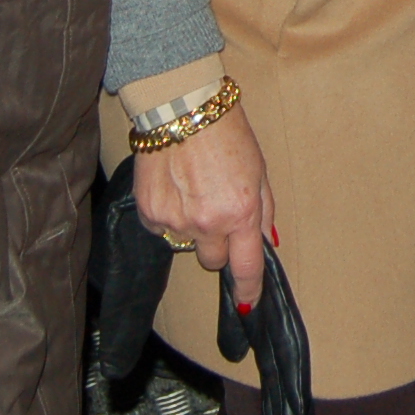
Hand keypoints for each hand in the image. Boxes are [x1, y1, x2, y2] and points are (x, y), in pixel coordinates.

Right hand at [134, 105, 275, 305]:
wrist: (182, 108)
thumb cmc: (227, 134)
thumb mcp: (259, 171)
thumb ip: (263, 212)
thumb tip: (265, 244)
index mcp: (241, 214)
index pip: (245, 268)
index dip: (247, 291)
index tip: (246, 305)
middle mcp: (207, 224)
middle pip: (212, 260)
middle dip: (217, 243)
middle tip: (216, 209)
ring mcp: (176, 220)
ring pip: (186, 242)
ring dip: (191, 225)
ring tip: (193, 188)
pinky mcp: (150, 213)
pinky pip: (163, 229)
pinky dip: (169, 213)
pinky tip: (173, 185)